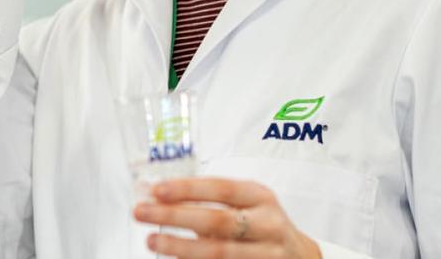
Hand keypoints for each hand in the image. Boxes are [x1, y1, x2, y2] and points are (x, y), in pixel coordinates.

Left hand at [133, 177, 322, 257]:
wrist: (298, 256)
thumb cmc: (262, 223)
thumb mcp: (246, 202)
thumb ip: (208, 198)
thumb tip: (157, 194)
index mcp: (261, 197)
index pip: (221, 188)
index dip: (188, 189)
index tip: (157, 190)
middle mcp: (267, 225)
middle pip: (217, 221)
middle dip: (175, 217)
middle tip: (142, 213)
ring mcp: (266, 254)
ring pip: (218, 253)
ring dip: (180, 248)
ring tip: (152, 241)